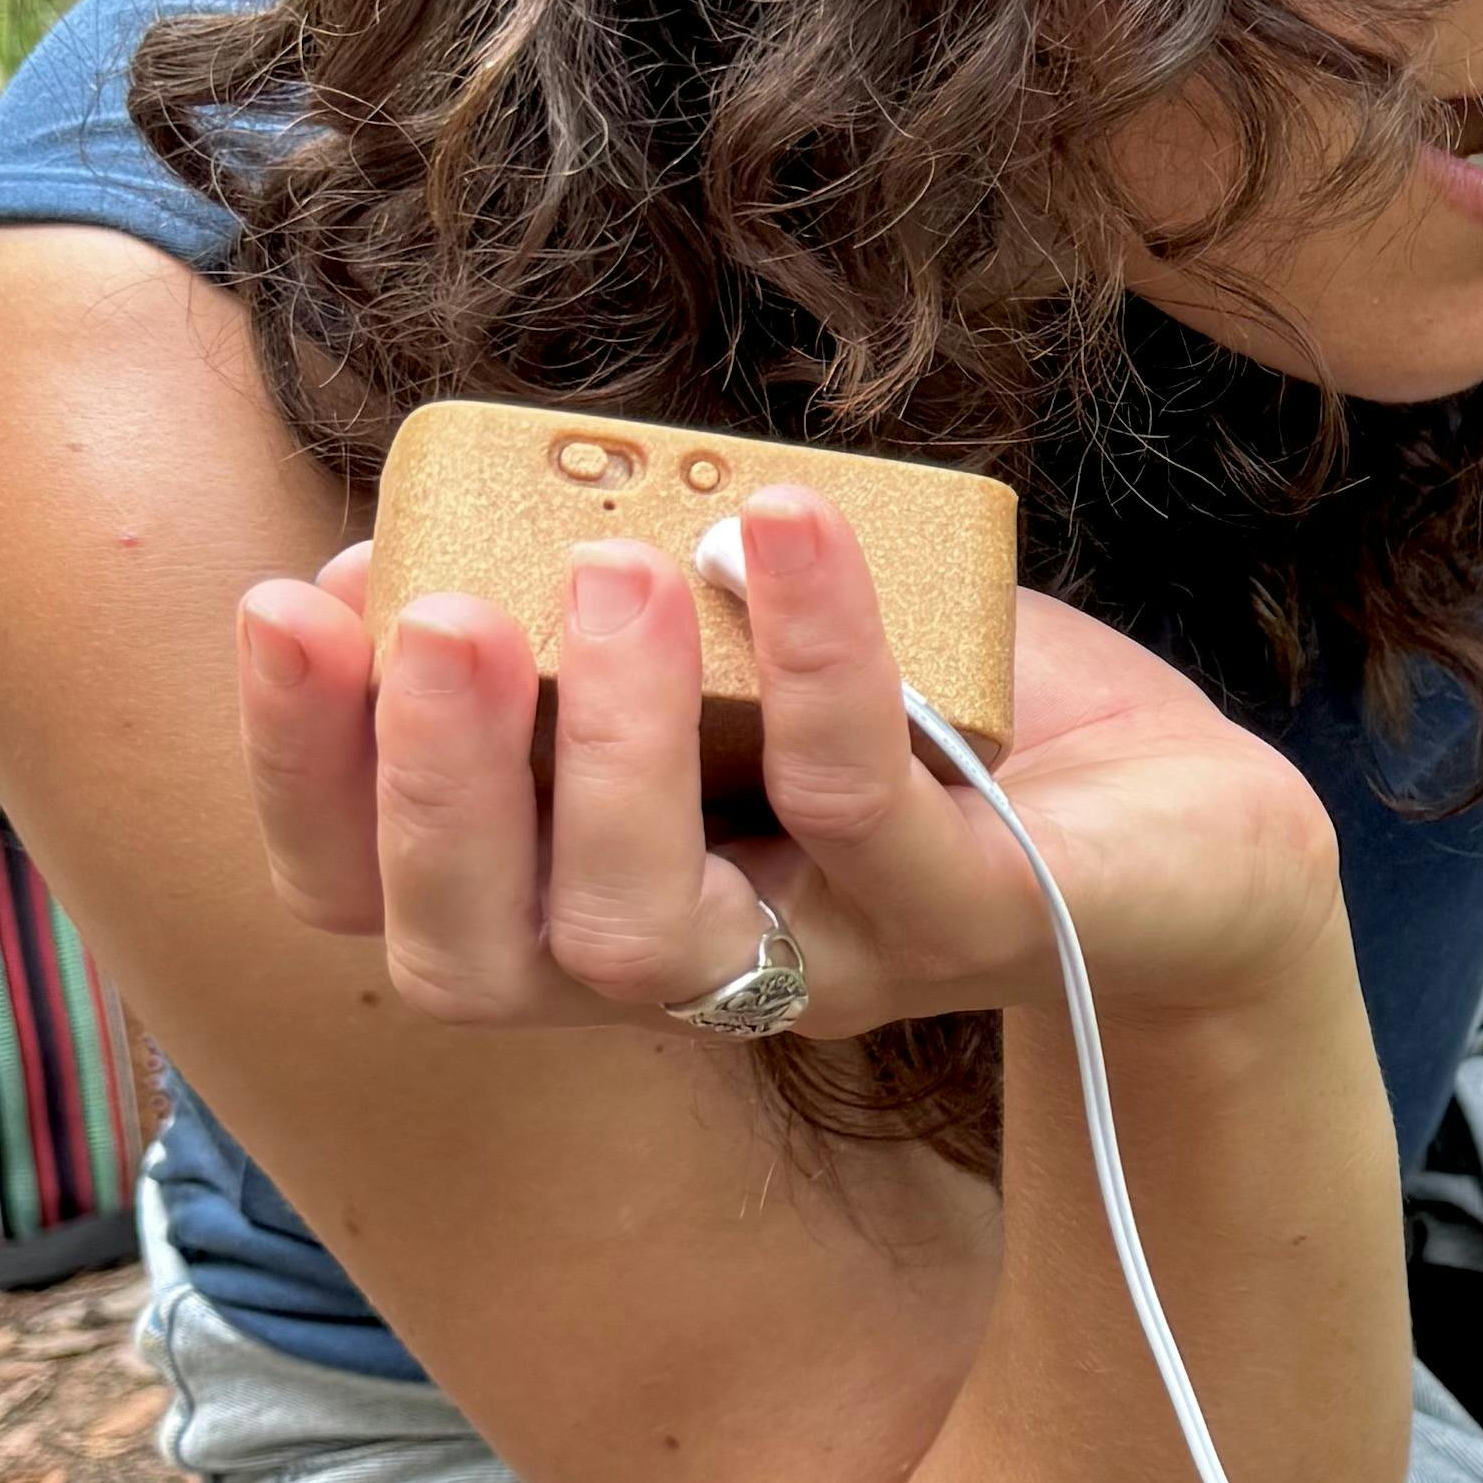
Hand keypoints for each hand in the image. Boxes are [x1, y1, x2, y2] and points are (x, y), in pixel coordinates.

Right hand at [236, 490, 1342, 1046]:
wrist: (1196, 824)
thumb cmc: (948, 720)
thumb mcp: (750, 648)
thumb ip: (601, 598)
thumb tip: (430, 526)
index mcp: (601, 891)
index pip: (385, 899)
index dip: (305, 774)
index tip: (286, 604)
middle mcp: (695, 960)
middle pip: (472, 959)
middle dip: (418, 783)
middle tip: (430, 608)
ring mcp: (832, 957)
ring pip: (636, 933)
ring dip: (597, 744)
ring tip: (606, 571)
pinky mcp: (979, 917)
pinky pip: (862, 804)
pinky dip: (818, 652)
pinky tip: (781, 522)